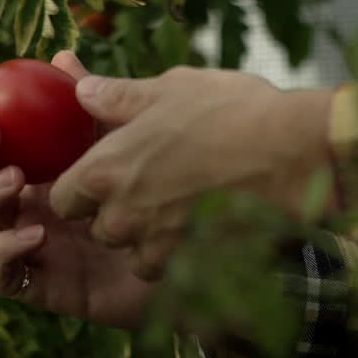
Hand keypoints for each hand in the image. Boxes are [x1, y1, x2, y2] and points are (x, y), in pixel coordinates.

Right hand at [0, 52, 153, 329]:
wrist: (195, 258)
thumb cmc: (159, 195)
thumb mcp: (125, 142)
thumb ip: (92, 105)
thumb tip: (62, 58)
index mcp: (29, 172)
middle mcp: (18, 211)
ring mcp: (25, 251)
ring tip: (14, 179)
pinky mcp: (41, 289)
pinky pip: (0, 277)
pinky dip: (5, 252)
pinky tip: (35, 233)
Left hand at [49, 66, 333, 278]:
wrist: (294, 154)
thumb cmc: (232, 111)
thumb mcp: (171, 89)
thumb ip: (118, 97)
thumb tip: (82, 89)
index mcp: (106, 170)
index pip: (62, 199)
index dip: (80, 189)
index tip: (103, 176)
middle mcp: (123, 214)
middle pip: (98, 229)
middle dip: (114, 213)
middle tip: (147, 186)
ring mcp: (157, 244)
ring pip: (133, 251)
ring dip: (146, 236)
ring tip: (179, 205)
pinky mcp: (193, 264)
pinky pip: (170, 268)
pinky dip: (178, 254)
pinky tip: (201, 226)